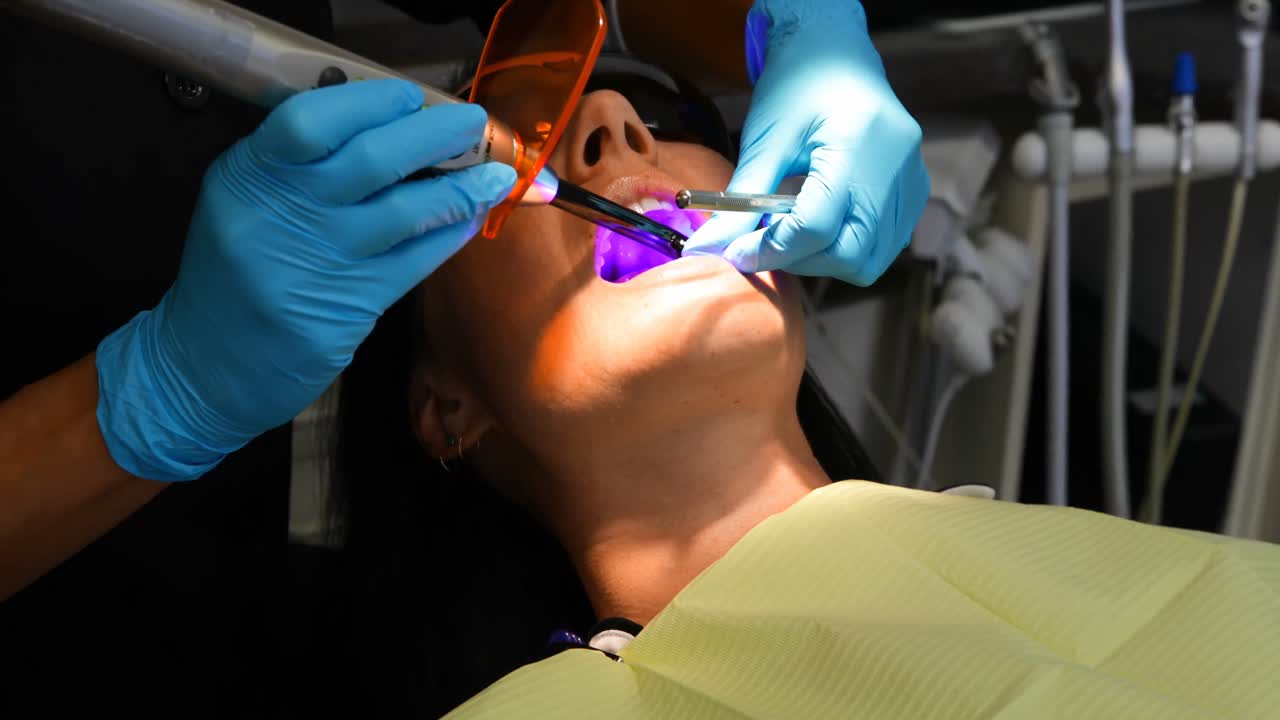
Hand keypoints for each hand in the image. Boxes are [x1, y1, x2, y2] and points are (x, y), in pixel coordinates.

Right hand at [95, 79, 515, 480]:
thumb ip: (297, 165)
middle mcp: (282, 214)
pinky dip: (449, 234)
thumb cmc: (230, 276)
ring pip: (404, 211)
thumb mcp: (240, 202)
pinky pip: (415, 260)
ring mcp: (317, 264)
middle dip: (433, 134)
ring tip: (495, 172)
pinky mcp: (349, 308)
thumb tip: (379, 123)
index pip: (310, 120)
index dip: (369, 102)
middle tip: (470, 121)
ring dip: (460, 188)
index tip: (409, 95)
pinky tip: (471, 218)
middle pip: (370, 159)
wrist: (204, 365)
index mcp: (248, 176)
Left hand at [684, 0, 928, 285]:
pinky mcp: (915, 192)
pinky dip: (847, 247)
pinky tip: (819, 223)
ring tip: (792, 230)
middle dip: (801, 260)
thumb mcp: (765, 140)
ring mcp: (912, 182)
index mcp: (858, 144)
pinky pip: (884, 244)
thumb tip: (709, 248)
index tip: (737, 253)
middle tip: (765, 242)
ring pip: (870, 259)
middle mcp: (897, 168)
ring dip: (824, 259)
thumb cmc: (798, 86)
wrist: (834, 52)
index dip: (772, 249)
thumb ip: (739, 201)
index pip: (817, 226)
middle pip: (851, 254)